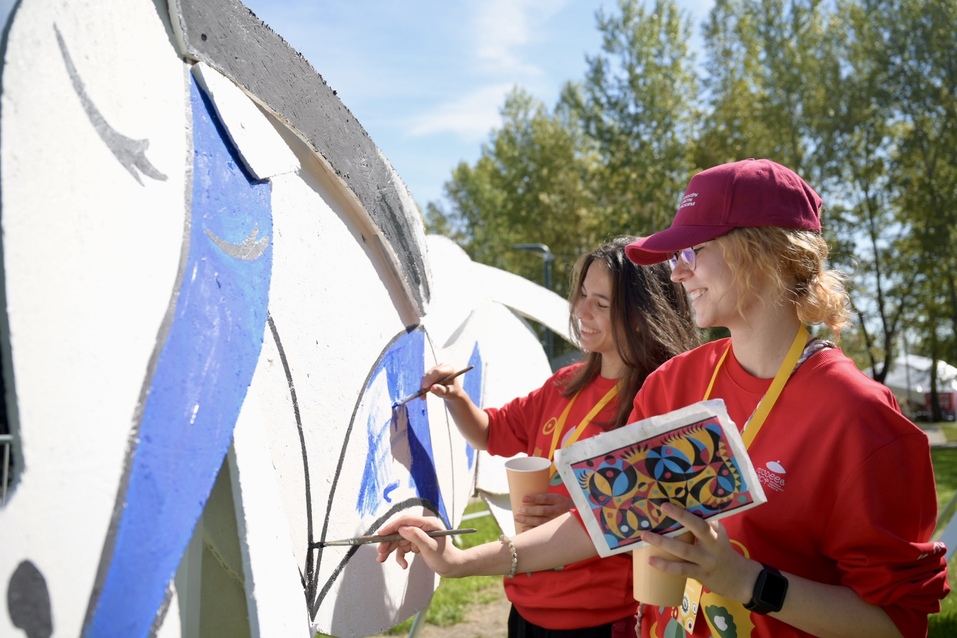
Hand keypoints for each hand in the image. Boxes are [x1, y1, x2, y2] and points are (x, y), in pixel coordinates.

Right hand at [374, 515, 463, 576]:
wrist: (453, 567)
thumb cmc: (445, 557)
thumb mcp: (430, 547)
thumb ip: (416, 536)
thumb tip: (401, 529)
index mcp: (428, 523)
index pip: (406, 521)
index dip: (392, 526)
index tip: (381, 534)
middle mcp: (423, 527)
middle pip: (400, 531)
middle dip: (389, 541)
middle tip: (380, 552)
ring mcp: (419, 535)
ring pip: (399, 540)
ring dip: (391, 550)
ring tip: (382, 559)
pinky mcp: (417, 543)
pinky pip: (404, 548)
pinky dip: (401, 556)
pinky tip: (404, 565)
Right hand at [420, 364, 463, 400]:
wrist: (452, 392)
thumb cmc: (453, 392)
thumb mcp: (449, 393)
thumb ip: (442, 390)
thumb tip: (432, 388)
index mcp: (450, 369)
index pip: (438, 372)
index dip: (430, 379)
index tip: (425, 387)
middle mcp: (443, 366)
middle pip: (430, 373)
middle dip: (425, 383)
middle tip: (422, 395)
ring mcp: (436, 368)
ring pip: (426, 376)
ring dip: (423, 386)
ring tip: (423, 397)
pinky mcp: (431, 371)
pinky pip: (424, 378)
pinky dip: (423, 386)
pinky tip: (423, 394)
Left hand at [514, 492, 573, 530]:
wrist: (579, 518)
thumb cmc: (562, 506)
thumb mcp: (558, 499)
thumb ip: (546, 499)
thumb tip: (525, 499)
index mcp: (559, 500)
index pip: (545, 498)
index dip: (534, 498)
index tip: (523, 498)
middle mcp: (559, 511)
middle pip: (542, 511)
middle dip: (529, 510)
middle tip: (519, 509)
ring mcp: (557, 522)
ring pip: (541, 522)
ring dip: (528, 520)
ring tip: (517, 518)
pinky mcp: (555, 530)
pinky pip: (542, 531)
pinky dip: (532, 530)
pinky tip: (524, 529)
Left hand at [640, 502, 760, 603]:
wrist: (737, 577)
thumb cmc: (721, 549)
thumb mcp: (718, 534)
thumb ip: (705, 522)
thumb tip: (684, 503)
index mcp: (716, 531)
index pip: (704, 517)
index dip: (689, 509)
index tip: (671, 501)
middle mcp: (712, 544)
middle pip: (698, 528)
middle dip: (681, 517)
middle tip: (662, 507)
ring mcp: (705, 560)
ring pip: (684, 551)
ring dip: (663, 543)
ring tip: (645, 536)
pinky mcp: (699, 574)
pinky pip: (680, 570)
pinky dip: (665, 566)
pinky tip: (650, 560)